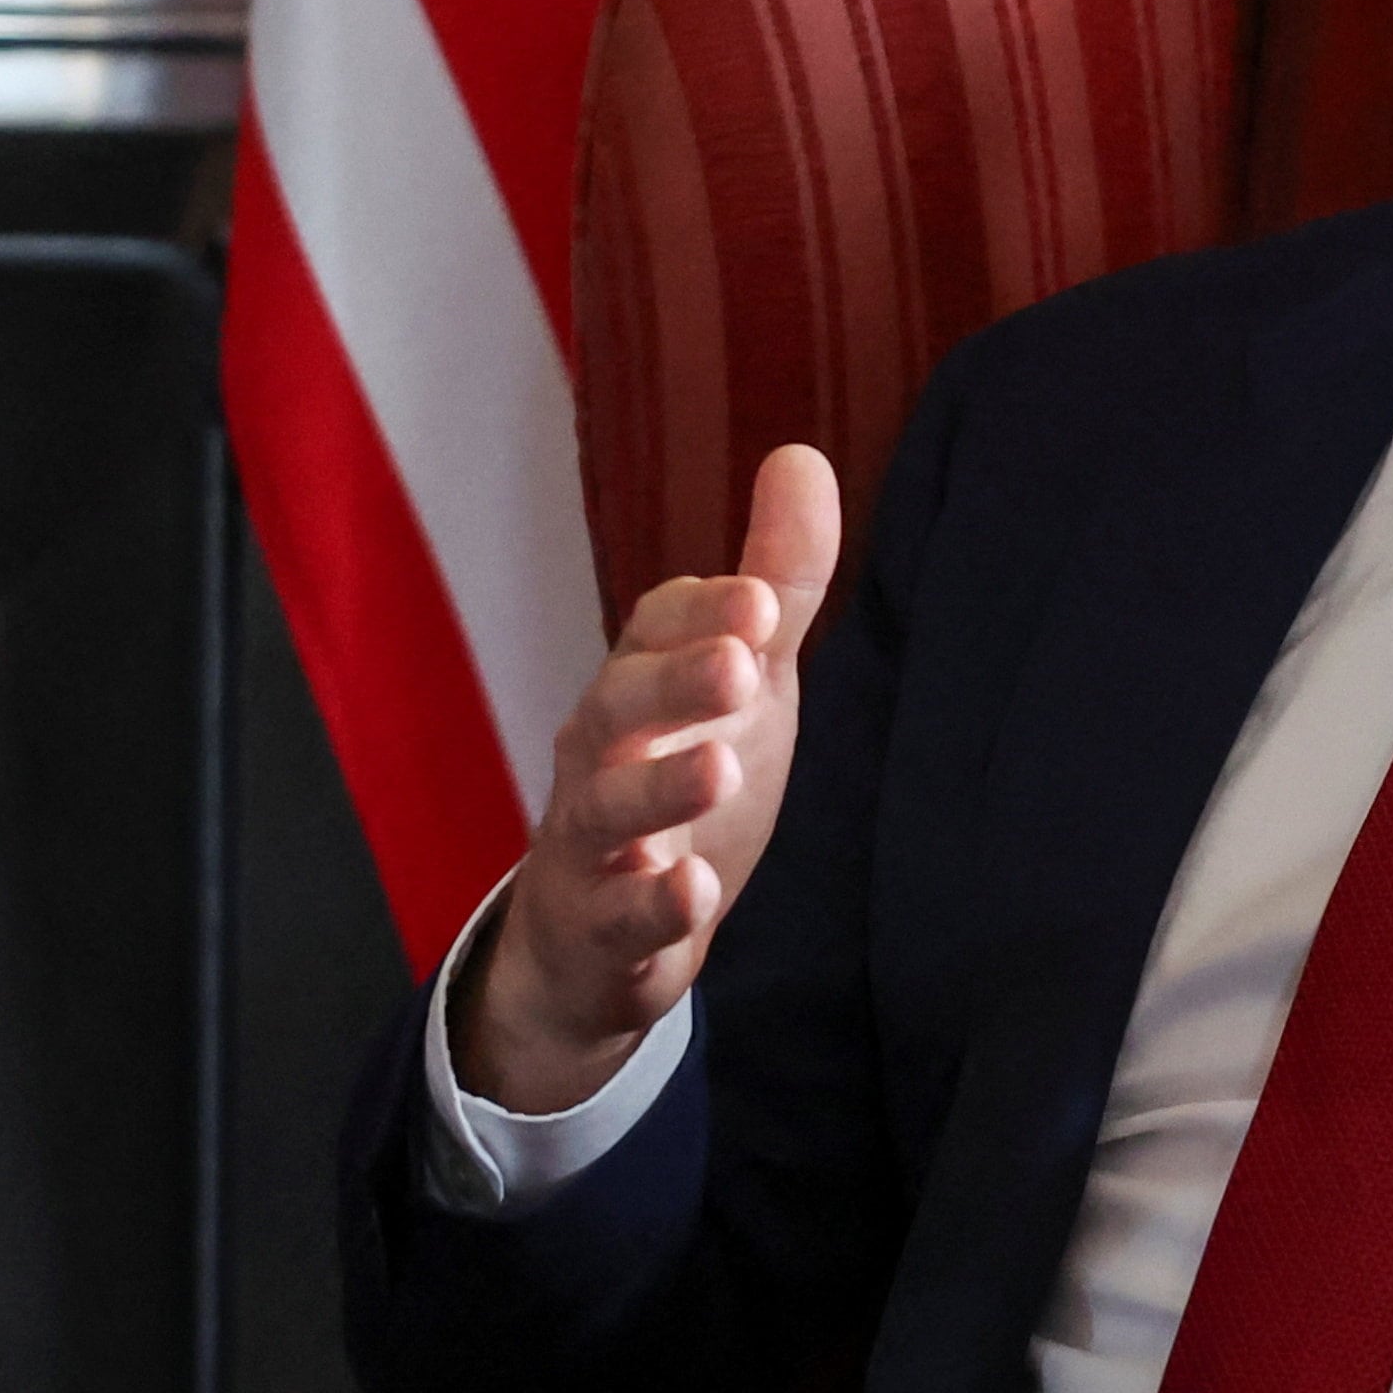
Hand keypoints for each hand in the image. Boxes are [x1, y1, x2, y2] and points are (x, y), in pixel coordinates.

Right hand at [452, 443, 842, 1116]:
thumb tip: (801, 456)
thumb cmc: (674, 778)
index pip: (657, 631)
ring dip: (662, 788)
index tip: (763, 600)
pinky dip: (652, 906)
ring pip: (609, 808)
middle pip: (620, 706)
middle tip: (741, 662)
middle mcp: (601, 753)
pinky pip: (618, 918)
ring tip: (719, 769)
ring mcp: (592, 843)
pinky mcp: (599, 929)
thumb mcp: (739, 683)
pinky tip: (692, 893)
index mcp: (638, 684)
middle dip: (675, 681)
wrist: (592, 937)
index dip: (705, 614)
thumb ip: (776, 582)